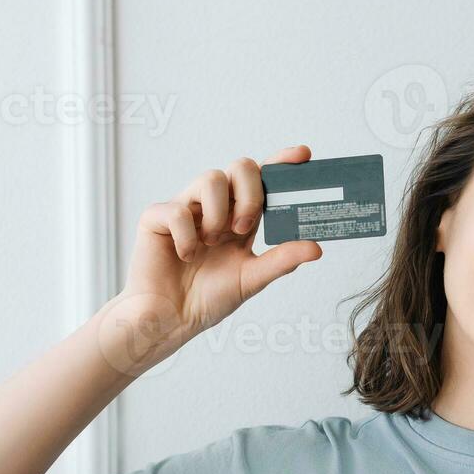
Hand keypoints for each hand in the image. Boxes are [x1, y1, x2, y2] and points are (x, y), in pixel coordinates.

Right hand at [105, 146, 323, 369]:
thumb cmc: (208, 298)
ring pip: (210, 178)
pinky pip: (177, 210)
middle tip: (243, 228)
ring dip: (218, 214)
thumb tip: (316, 246)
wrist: (171, 319)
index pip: (262, 179)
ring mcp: (186, 208)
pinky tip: (185, 255)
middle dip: (250, 194)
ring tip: (210, 243)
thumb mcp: (252, 278)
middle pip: (240, 167)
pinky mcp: (157, 218)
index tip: (303, 155)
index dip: (280, 162)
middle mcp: (215, 206)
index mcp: (240, 216)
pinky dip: (187, 237)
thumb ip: (282, 260)